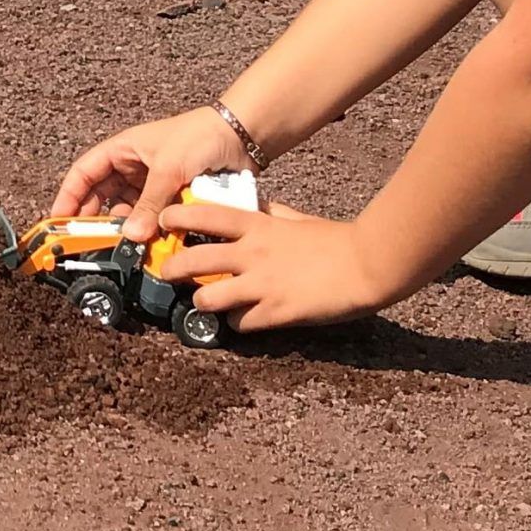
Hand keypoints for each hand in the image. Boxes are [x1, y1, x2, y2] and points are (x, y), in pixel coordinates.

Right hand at [50, 106, 248, 238]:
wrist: (241, 136)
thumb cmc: (200, 137)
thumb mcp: (169, 168)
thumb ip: (149, 203)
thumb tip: (132, 237)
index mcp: (122, 151)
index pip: (83, 174)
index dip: (68, 197)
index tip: (58, 222)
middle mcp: (131, 168)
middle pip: (101, 198)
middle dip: (94, 221)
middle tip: (87, 247)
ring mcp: (151, 185)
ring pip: (127, 213)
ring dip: (124, 230)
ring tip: (118, 250)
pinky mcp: (170, 200)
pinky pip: (151, 220)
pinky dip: (148, 233)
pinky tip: (147, 247)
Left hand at [157, 201, 391, 330]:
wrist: (367, 264)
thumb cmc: (334, 239)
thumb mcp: (295, 218)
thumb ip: (270, 214)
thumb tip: (255, 206)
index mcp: (257, 225)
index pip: (205, 215)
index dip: (176, 217)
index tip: (163, 221)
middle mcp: (251, 253)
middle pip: (193, 260)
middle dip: (171, 269)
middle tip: (168, 273)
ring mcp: (261, 285)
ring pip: (207, 298)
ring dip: (203, 302)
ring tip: (206, 303)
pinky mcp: (275, 313)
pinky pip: (239, 324)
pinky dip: (237, 324)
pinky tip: (244, 320)